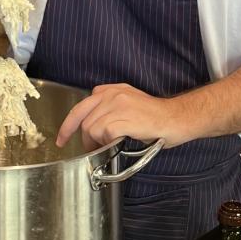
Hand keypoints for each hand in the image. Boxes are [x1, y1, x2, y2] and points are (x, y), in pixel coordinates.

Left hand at [56, 83, 184, 150]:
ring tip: (107, 147)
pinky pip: (103, 133)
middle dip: (79, 138)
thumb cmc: (155, 117)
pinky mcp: (124, 118)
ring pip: (91, 127)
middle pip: (82, 118)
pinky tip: (117, 144)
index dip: (69, 124)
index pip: (81, 105)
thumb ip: (109, 109)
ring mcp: (118, 105)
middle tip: (85, 149)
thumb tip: (91, 128)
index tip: (63, 137)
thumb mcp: (128, 104)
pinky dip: (106, 143)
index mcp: (111, 90)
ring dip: (95, 142)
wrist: (177, 118)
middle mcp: (112, 94)